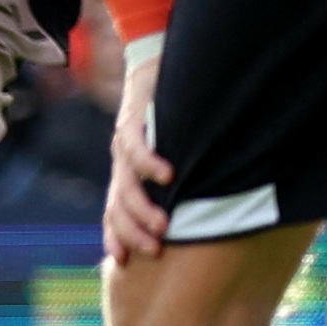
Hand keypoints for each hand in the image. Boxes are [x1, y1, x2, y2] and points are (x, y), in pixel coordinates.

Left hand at [104, 46, 172, 261]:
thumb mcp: (173, 150)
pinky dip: (151, 164)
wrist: (155, 63)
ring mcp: (124, 143)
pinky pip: (137, 147)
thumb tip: (211, 205)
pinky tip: (168, 176)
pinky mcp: (133, 119)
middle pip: (117, 207)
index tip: (127, 262)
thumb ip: (181, 177)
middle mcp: (120, 162)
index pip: (114, 212)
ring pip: (126, 185)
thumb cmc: (171, 111)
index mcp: (126, 172)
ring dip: (143, 208)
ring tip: (163, 225)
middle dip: (133, 232)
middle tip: (155, 250)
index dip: (116, 237)